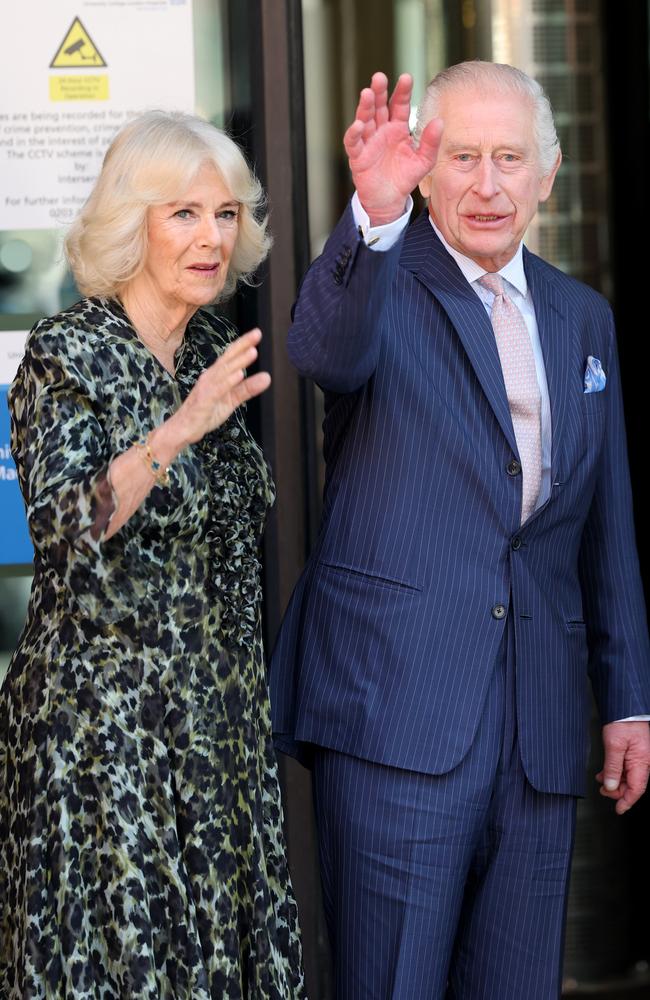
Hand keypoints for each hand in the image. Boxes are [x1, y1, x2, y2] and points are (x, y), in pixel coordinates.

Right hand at [175, 328, 269, 444]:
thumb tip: (267, 377)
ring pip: (223, 372)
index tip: (257, 333)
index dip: (243, 344)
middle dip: (242, 345)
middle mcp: (210, 377)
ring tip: (252, 351)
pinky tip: (239, 375)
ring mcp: (206, 388)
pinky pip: (217, 390)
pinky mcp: (204, 401)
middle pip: (227, 359)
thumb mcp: (231, 400)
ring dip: (238, 361)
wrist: (183, 429)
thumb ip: (247, 389)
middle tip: (257, 333)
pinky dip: (228, 382)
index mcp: (217, 375)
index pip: (231, 356)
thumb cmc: (205, 412)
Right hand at [343, 72, 442, 226]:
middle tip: (379, 77)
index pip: (399, 104)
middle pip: (379, 106)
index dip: (402, 91)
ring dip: (365, 107)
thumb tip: (440, 121)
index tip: (406, 77)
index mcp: (398, 127)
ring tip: (367, 94)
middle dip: (379, 91)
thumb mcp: (423, 161)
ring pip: (365, 119)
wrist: (389, 199)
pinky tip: (358, 125)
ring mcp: (368, 142)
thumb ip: (431, 142)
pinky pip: (354, 143)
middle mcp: (382, 130)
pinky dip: (354, 134)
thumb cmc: (405, 177)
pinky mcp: (358, 156)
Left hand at [596, 721, 649, 814]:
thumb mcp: (614, 745)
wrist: (625, 707)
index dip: (626, 801)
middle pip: (632, 784)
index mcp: (642, 762)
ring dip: (614, 781)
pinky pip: (626, 767)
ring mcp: (639, 757)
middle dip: (617, 791)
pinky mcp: (634, 751)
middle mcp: (643, 761)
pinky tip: (605, 772)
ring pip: (628, 776)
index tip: (618, 809)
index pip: (636, 789)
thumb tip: (610, 786)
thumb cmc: (623, 721)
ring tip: (601, 781)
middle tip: (603, 791)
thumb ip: (612, 767)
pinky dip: (615, 772)